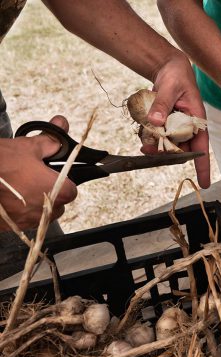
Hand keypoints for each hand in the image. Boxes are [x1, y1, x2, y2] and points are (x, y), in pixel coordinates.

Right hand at [0, 116, 77, 230]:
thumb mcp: (26, 147)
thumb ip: (50, 140)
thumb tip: (61, 124)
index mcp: (57, 191)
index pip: (72, 189)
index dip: (62, 179)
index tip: (51, 172)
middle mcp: (47, 210)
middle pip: (57, 202)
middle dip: (48, 189)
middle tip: (31, 176)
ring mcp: (28, 221)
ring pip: (40, 212)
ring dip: (33, 200)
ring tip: (17, 185)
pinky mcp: (12, 227)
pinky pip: (23, 219)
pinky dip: (18, 208)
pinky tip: (7, 196)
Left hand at [140, 53, 210, 188]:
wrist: (169, 68)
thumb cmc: (177, 76)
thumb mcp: (170, 88)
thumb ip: (161, 104)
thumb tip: (155, 122)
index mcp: (197, 120)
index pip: (202, 147)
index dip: (203, 166)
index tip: (204, 184)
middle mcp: (189, 127)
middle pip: (180, 149)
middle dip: (165, 153)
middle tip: (147, 150)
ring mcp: (177, 127)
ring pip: (168, 145)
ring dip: (155, 145)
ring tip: (143, 140)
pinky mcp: (167, 124)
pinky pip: (160, 137)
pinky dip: (150, 136)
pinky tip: (143, 130)